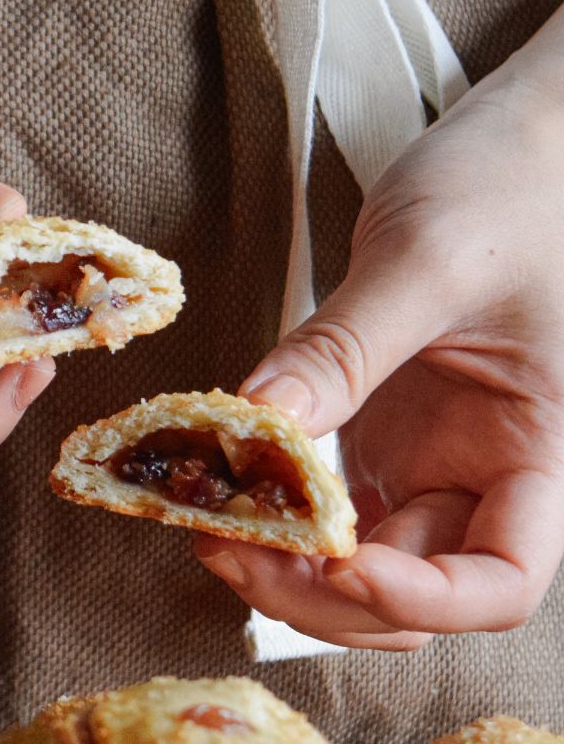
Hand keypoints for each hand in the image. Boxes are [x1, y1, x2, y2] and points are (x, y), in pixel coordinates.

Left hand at [194, 4, 563, 647]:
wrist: (519, 144)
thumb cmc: (507, 188)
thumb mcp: (427, 259)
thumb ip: (345, 348)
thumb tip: (258, 426)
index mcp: (534, 450)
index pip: (501, 580)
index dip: (424, 599)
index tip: (341, 562)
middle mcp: (483, 476)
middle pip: (413, 595)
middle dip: (323, 594)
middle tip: (230, 549)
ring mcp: (429, 464)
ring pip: (359, 566)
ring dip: (287, 570)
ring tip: (212, 526)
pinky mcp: (380, 439)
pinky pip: (324, 509)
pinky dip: (273, 518)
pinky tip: (222, 491)